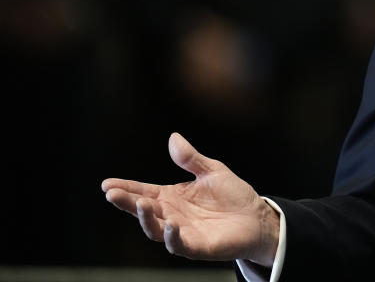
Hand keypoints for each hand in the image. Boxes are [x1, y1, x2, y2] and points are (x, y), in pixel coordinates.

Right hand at [102, 133, 279, 265]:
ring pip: (156, 229)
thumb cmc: (233, 195)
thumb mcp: (212, 171)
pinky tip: (171, 224)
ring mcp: (183, 232)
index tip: (107, 183)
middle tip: (111, 194)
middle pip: (144, 210)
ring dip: (146, 219)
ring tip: (142, 204)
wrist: (257, 218)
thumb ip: (191, 158)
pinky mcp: (197, 247)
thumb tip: (173, 137)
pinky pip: (179, 244)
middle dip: (127, 203)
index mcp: (172, 197)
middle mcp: (172, 216)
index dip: (126, 188)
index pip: (144, 191)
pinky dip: (172, 236)